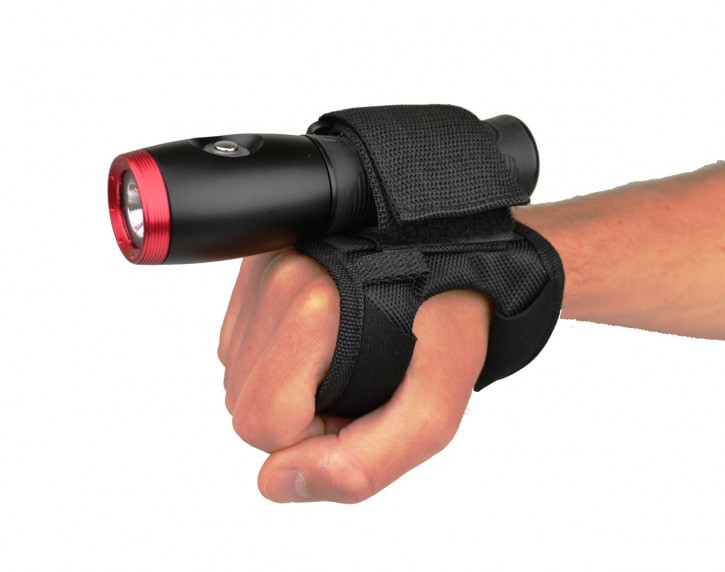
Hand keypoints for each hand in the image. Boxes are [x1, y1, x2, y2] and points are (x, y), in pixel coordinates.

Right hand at [218, 248, 490, 502]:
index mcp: (313, 311)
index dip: (314, 437)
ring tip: (344, 354)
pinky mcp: (257, 266)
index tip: (360, 408)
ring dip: (285, 384)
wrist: (452, 254)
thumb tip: (275, 482)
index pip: (261, 426)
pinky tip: (323, 337)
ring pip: (238, 374)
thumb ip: (364, 464)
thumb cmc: (450, 324)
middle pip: (244, 403)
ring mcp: (262, 268)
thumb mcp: (432, 409)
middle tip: (357, 382)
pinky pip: (240, 341)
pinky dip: (276, 355)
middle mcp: (277, 281)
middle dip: (298, 412)